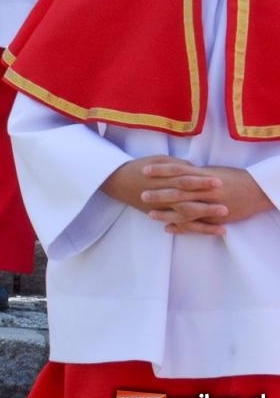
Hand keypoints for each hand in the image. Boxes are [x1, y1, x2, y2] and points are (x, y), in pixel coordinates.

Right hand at [102, 155, 226, 231]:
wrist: (117, 181)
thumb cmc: (138, 167)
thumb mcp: (156, 159)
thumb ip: (176, 163)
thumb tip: (195, 166)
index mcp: (163, 178)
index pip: (184, 180)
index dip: (201, 181)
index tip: (219, 181)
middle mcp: (163, 194)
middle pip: (187, 198)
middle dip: (206, 201)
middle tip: (226, 203)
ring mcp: (162, 207)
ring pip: (185, 214)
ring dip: (206, 216)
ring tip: (224, 216)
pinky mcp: (162, 215)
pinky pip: (181, 225)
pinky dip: (197, 229)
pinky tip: (215, 230)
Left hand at [151, 166, 276, 235]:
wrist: (257, 190)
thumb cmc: (234, 177)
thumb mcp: (213, 171)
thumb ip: (194, 172)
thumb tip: (178, 169)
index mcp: (204, 175)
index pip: (178, 170)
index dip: (161, 170)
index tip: (144, 170)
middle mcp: (206, 190)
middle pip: (178, 191)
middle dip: (159, 194)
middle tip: (142, 195)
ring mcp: (211, 205)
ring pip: (185, 210)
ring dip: (166, 213)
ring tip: (149, 215)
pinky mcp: (216, 218)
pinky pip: (197, 225)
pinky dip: (182, 227)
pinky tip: (167, 228)